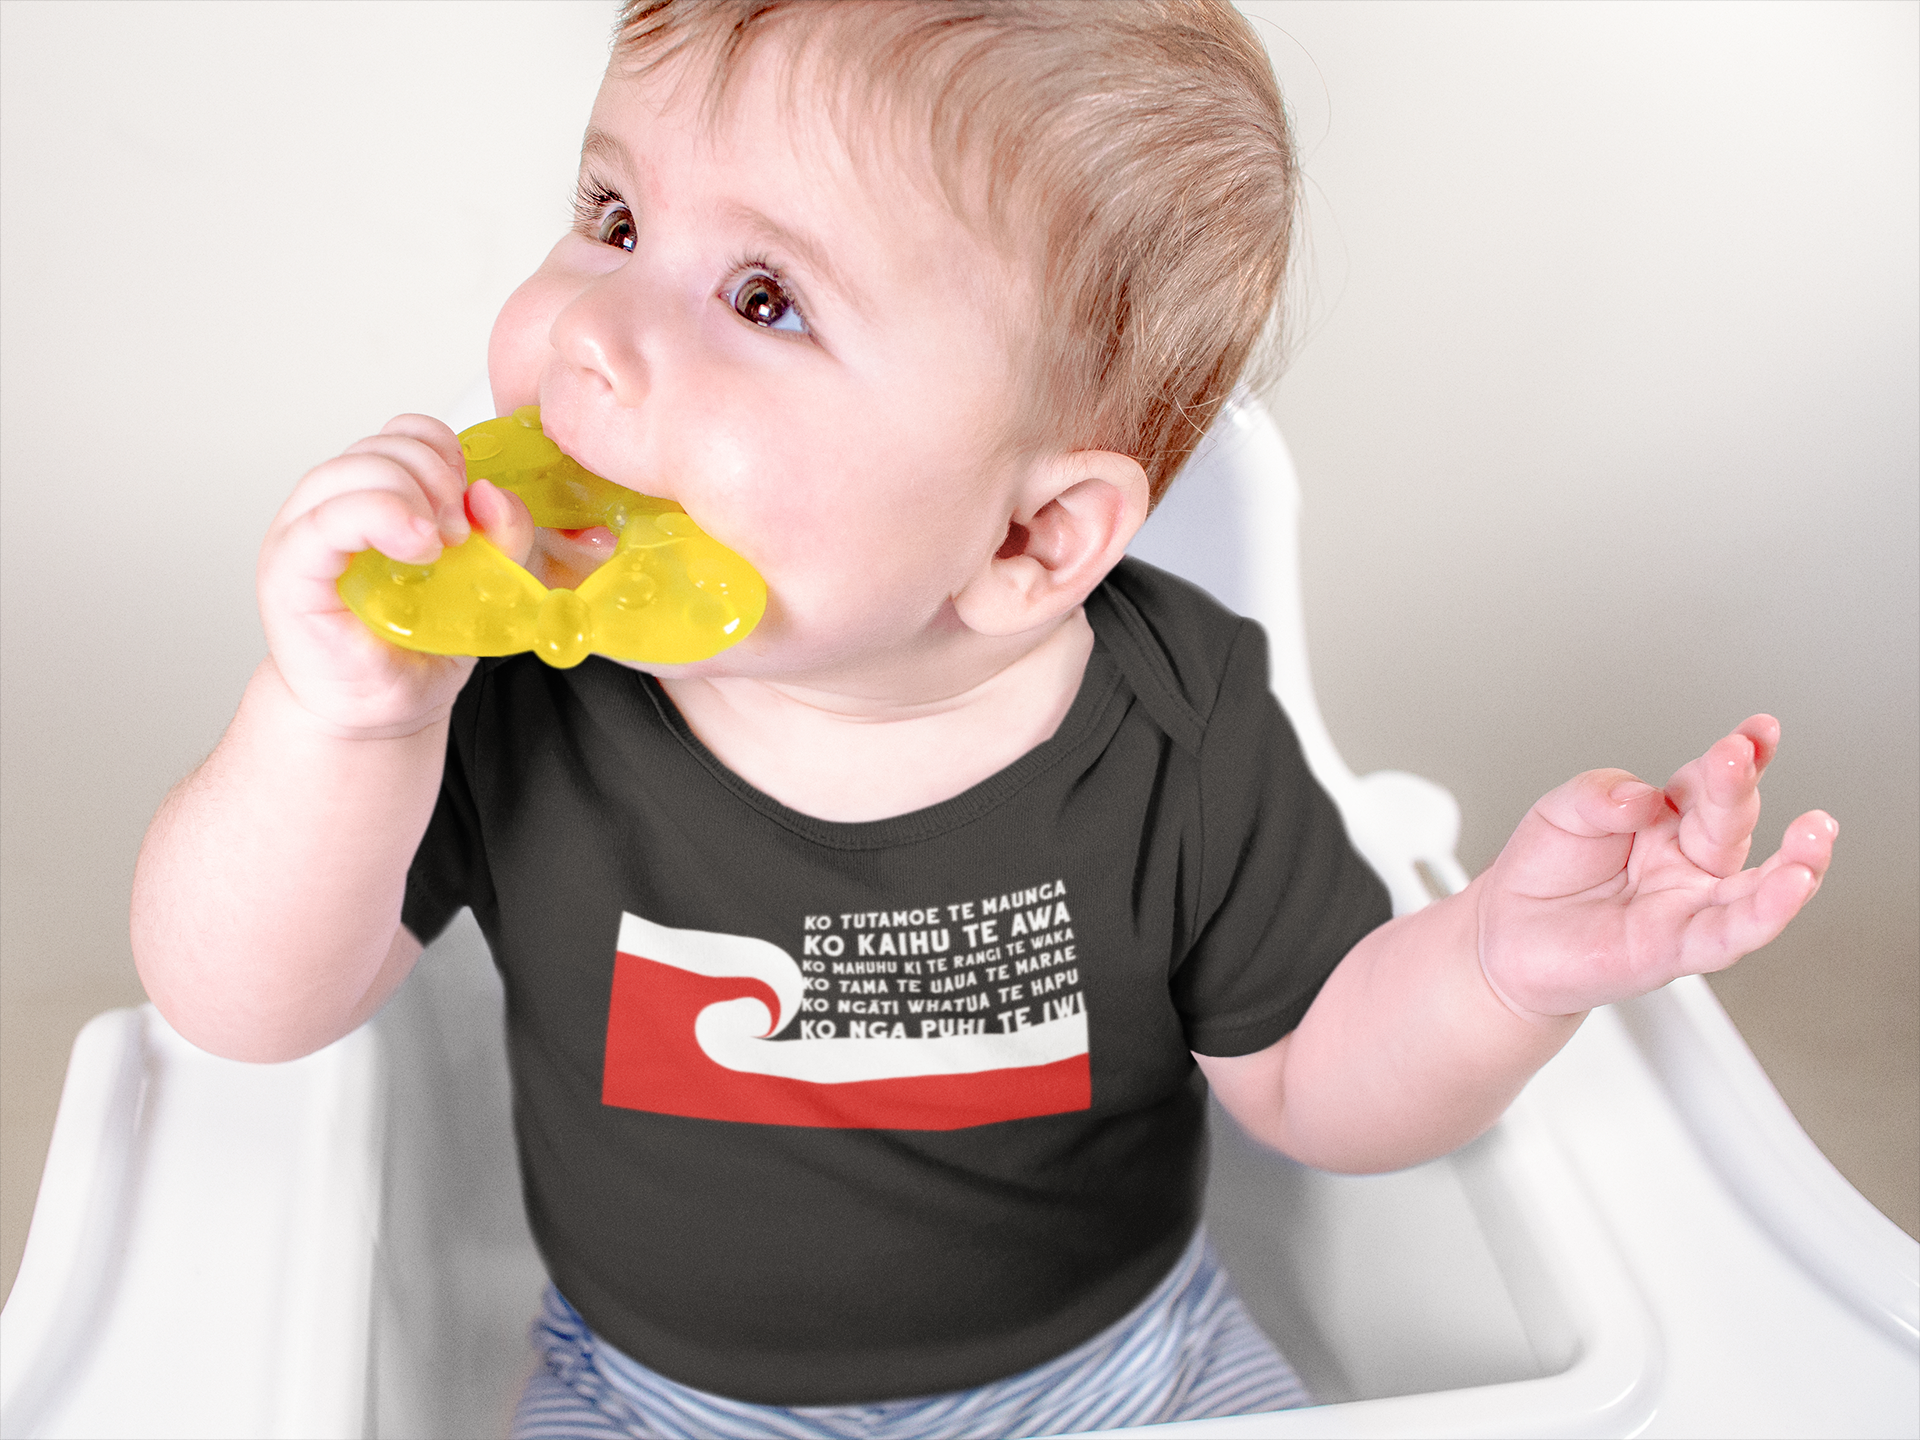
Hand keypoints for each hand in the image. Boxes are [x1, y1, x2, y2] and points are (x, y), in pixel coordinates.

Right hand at [257, 414, 533, 735]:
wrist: (381, 711)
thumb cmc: (417, 646)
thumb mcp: (484, 583)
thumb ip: (502, 537)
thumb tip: (493, 493)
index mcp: (373, 496)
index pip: (403, 434)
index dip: (444, 451)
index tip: (471, 498)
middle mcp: (332, 505)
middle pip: (382, 445)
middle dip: (436, 476)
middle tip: (460, 533)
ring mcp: (304, 532)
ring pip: (353, 469)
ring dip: (412, 496)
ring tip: (438, 548)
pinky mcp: (290, 568)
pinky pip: (326, 518)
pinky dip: (381, 517)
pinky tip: (417, 548)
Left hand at [1476, 715, 1835, 1018]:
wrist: (1503, 935)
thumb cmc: (1543, 872)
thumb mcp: (1563, 810)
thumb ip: (1601, 794)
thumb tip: (1646, 798)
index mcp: (1667, 819)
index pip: (1709, 783)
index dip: (1739, 756)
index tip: (1758, 731)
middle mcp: (1688, 862)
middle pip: (1728, 822)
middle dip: (1738, 787)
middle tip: (1741, 754)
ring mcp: (1687, 906)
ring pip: (1755, 887)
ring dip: (1793, 861)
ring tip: (1817, 830)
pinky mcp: (1675, 949)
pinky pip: (1729, 934)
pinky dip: (1765, 912)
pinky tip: (1792, 888)